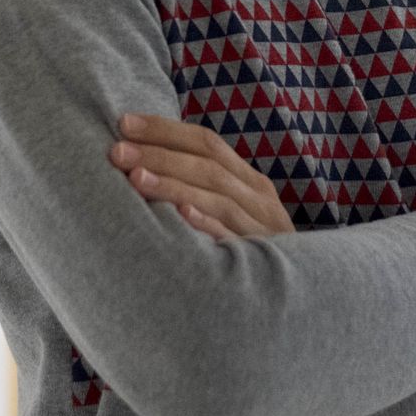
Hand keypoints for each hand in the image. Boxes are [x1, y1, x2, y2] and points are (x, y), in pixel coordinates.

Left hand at [110, 114, 295, 241]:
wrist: (299, 292)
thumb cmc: (253, 248)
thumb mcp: (239, 211)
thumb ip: (207, 189)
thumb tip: (149, 164)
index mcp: (250, 181)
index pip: (207, 143)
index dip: (166, 130)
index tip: (125, 123)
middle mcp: (257, 198)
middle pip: (208, 165)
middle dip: (160, 153)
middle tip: (116, 151)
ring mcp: (260, 227)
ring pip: (216, 197)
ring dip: (174, 184)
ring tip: (135, 177)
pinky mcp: (260, 259)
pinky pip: (232, 238)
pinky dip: (208, 224)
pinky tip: (181, 215)